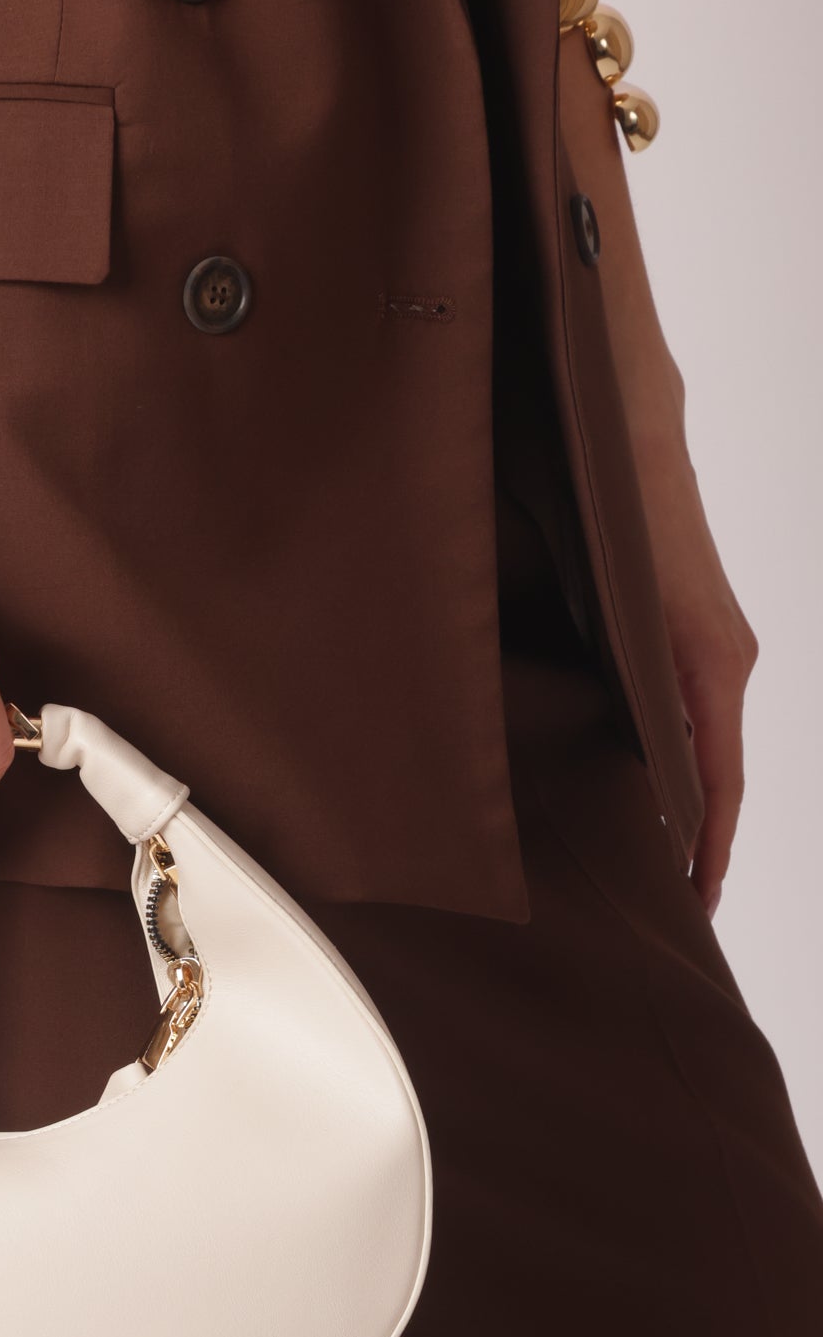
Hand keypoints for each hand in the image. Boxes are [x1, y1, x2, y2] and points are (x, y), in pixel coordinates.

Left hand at [627, 377, 757, 920]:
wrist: (624, 421)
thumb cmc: (613, 501)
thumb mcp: (616, 603)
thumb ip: (628, 683)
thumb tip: (629, 770)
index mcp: (710, 663)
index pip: (719, 784)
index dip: (706, 852)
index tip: (694, 905)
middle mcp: (723, 660)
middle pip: (713, 778)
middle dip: (689, 849)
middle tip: (659, 916)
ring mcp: (709, 648)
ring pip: (696, 749)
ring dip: (673, 809)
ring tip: (642, 874)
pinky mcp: (687, 634)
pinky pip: (684, 718)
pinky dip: (667, 766)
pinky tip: (631, 796)